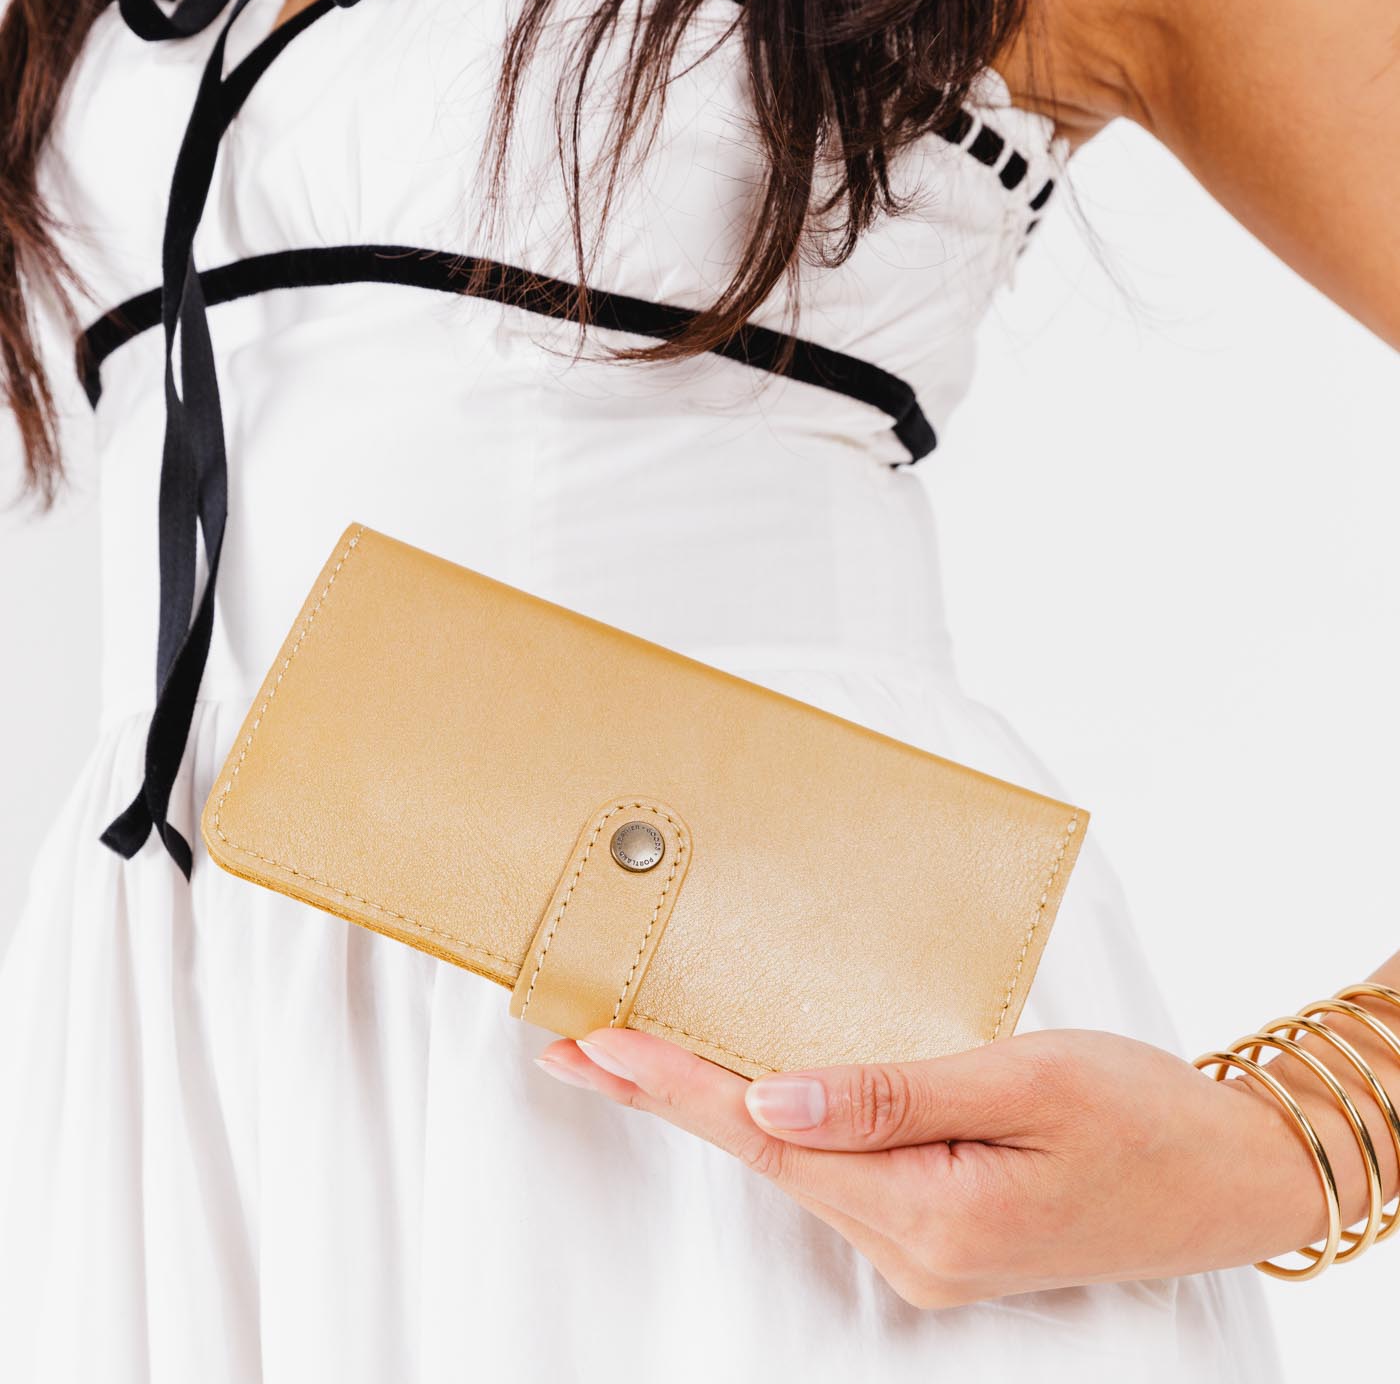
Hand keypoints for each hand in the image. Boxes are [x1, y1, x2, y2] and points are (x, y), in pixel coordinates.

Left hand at [534, 1026, 1348, 1307]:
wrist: (1232, 1175)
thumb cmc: (1147, 1118)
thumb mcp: (1028, 1081)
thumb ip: (896, 1094)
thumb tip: (773, 1099)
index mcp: (930, 1211)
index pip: (767, 1136)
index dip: (673, 1085)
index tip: (593, 1043)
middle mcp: (912, 1243)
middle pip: (760, 1154)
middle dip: (661, 1094)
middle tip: (571, 1045)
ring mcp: (923, 1244)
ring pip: (791, 1162)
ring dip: (709, 1105)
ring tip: (631, 1057)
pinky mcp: (938, 1225)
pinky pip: (835, 1167)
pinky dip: (775, 1121)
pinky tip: (744, 1090)